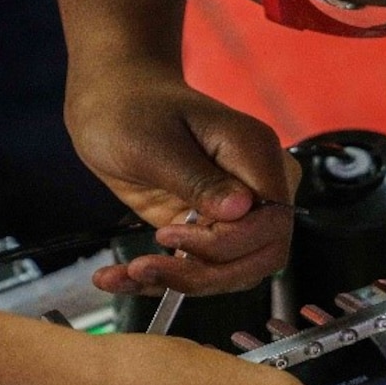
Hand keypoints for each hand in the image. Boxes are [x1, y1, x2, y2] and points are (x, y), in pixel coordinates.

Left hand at [67, 76, 299, 295]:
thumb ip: (199, 180)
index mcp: (255, 154)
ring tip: (126, 274)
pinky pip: (201, 268)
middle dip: (206, 273)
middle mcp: (255, 186)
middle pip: (261, 256)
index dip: (226, 244)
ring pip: (233, 271)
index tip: (169, 234)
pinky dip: (160, 281)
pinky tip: (117, 277)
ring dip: (180, 282)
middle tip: (147, 266)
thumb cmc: (132, 107)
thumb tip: (242, 209)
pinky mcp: (208, 228)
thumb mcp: (155, 144)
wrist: (114, 102)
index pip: (271, 222)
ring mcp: (235, 211)